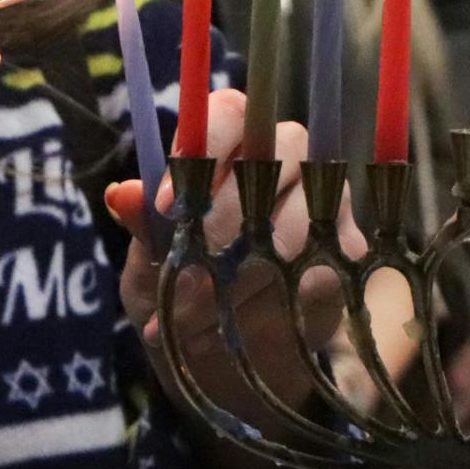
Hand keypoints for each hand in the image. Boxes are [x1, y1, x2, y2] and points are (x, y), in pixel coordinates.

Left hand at [108, 88, 368, 436]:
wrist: (224, 357)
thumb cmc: (183, 285)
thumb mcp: (149, 261)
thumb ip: (143, 225)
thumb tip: (123, 194)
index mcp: (231, 140)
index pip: (228, 111)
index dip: (201, 148)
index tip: (167, 205)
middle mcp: (284, 155)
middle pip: (273, 154)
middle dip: (221, 220)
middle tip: (185, 275)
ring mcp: (324, 197)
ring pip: (295, 216)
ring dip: (242, 272)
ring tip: (198, 316)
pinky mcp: (346, 247)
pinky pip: (317, 264)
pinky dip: (270, 302)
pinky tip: (236, 324)